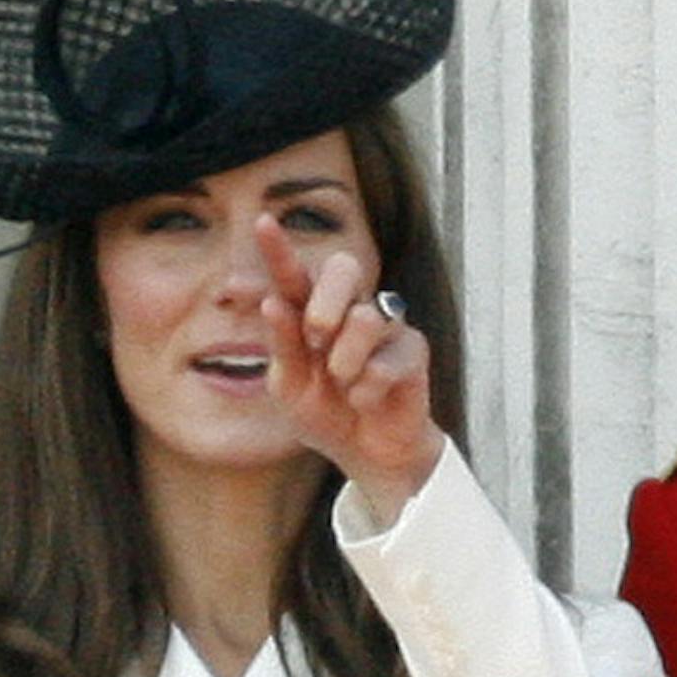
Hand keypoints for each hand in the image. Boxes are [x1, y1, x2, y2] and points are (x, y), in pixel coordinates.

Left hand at [258, 213, 446, 525]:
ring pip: (366, 318)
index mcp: (313, 314)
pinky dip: (366, 390)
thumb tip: (274, 303)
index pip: (295, 276)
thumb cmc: (326, 414)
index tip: (263, 222)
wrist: (368, 454)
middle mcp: (350, 310)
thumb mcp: (289, 387)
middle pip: (344, 267)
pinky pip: (386, 361)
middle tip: (316, 338)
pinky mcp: (413, 351)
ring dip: (345, 362)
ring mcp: (386, 327)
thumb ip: (281, 346)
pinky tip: (365, 402)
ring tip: (344, 385)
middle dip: (326, 301)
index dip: (280, 250)